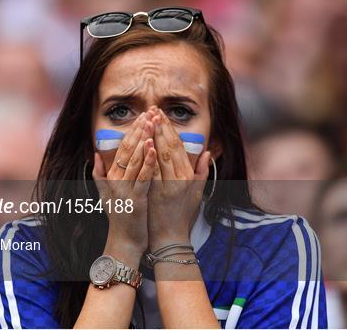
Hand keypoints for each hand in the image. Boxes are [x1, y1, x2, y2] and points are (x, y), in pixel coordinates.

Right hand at [92, 112, 156, 263]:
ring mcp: (124, 190)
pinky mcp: (135, 199)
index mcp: (111, 177)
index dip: (132, 132)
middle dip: (139, 130)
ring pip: (134, 160)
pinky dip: (147, 161)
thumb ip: (99, 174)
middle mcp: (115, 181)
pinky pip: (142, 177)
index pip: (122, 149)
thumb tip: (95, 155)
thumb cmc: (119, 218)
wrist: (123, 243)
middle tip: (149, 113)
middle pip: (128, 150)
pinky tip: (153, 148)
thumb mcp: (105, 194)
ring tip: (152, 123)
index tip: (142, 117)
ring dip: (144, 140)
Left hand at [147, 108, 210, 251]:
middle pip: (168, 148)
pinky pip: (150, 171)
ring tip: (145, 120)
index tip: (162, 116)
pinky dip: (146, 156)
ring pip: (159, 157)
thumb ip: (202, 171)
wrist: (170, 237)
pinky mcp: (154, 194)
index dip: (170, 130)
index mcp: (188, 177)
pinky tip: (140, 143)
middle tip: (152, 110)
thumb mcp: (197, 193)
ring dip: (152, 136)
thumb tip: (206, 152)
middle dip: (160, 127)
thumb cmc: (183, 214)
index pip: (179, 148)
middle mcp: (179, 180)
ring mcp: (166, 187)